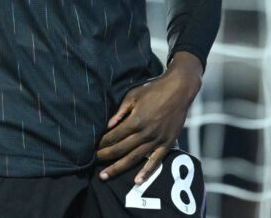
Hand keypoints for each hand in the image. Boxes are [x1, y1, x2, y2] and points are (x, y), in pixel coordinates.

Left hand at [95, 52, 202, 184]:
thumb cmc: (154, 90)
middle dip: (105, 156)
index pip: (113, 136)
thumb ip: (120, 111)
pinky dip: (147, 172)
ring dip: (118, 168)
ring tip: (104, 175)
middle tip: (92, 162)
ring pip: (134, 158)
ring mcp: (156, 140)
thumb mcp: (133, 95)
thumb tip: (107, 126)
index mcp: (136, 120)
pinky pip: (156, 161)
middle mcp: (145, 133)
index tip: (91, 148)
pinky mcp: (167, 143)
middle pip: (120, 149)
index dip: (101, 143)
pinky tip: (137, 181)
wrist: (179, 90)